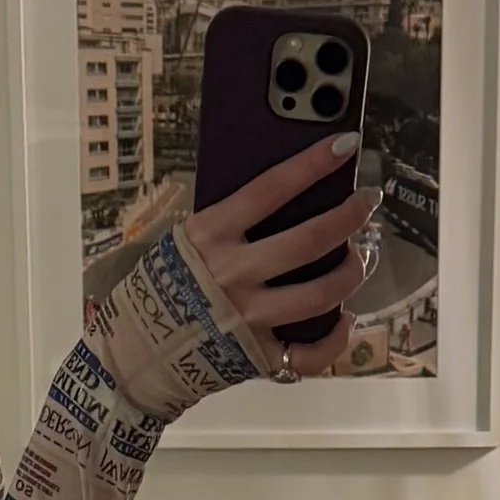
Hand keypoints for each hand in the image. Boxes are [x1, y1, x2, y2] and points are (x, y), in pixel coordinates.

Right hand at [182, 131, 378, 380]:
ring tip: (359, 259)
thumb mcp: (184, 242)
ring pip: (320, 293)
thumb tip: (280, 197)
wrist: (132, 353)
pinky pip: (310, 353)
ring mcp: (248, 318)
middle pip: (308, 240)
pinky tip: (345, 319)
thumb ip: (227, 225)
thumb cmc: (159, 288)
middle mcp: (233, 274)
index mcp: (211, 236)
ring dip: (351, 272)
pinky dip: (336, 338)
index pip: (270, 189)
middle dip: (349, 217)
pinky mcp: (258, 356)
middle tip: (367, 203)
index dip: (312, 164)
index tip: (344, 144)